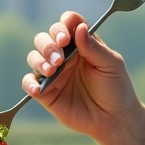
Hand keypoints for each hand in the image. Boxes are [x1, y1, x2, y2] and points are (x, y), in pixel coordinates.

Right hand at [23, 12, 142, 141]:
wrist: (113, 119)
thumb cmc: (115, 88)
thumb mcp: (111, 65)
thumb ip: (94, 47)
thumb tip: (79, 27)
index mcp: (81, 44)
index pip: (67, 25)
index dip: (64, 25)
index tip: (67, 35)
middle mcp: (64, 55)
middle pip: (45, 38)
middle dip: (48, 44)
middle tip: (60, 58)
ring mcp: (54, 73)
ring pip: (34, 56)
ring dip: (39, 60)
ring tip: (52, 70)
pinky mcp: (46, 92)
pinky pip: (29, 82)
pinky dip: (29, 83)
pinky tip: (37, 89)